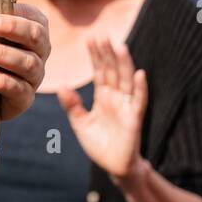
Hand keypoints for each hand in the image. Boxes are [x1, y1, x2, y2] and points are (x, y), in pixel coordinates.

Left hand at [0, 3, 49, 120]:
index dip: (14, 15)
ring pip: (27, 63)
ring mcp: (35, 77)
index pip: (34, 18)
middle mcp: (40, 52)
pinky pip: (18, 89)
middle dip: (10, 28)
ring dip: (1, 53)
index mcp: (34, 31)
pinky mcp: (24, 99)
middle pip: (35, 36)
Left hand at [57, 37, 145, 179]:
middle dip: (107, 54)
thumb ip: (73, 105)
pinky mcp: (134, 119)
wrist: (114, 167)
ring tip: (120, 46)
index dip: (96, 56)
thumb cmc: (99, 144)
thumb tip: (62, 86)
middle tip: (102, 35)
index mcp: (103, 97)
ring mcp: (126, 107)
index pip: (99, 72)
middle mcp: (116, 98)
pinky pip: (139, 101)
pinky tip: (139, 74)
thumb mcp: (81, 123)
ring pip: (125, 81)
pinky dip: (140, 88)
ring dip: (124, 64)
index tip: (90, 39)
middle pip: (112, 71)